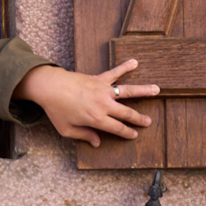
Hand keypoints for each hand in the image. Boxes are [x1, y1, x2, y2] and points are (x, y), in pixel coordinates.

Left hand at [13, 58, 158, 146]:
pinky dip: (124, 67)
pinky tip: (134, 62)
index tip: (134, 135)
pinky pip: (114, 72)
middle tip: (148, 122)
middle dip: (138, 119)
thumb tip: (97, 143)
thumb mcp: (67, 129)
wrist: (49, 86)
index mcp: (97, 119)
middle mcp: (104, 104)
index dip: (127, 133)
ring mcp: (102, 90)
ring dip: (143, 91)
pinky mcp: (98, 78)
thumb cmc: (56, 109)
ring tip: (157, 90)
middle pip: (127, 113)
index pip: (118, 128)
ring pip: (127, 91)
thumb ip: (83, 136)